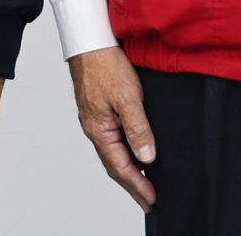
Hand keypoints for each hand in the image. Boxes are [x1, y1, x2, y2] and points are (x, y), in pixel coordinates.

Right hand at [67, 46, 156, 211]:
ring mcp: (96, 118)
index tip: (151, 199)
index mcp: (99, 129)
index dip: (136, 185)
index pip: (120, 166)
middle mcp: (95, 127)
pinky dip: (124, 151)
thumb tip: (146, 157)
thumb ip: (138, 128)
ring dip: (128, 169)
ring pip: (113, 151)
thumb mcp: (128, 97)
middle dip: (132, 184)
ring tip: (143, 183)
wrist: (90, 40)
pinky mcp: (99, 108)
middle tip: (148, 200)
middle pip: (114, 164)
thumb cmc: (105, 65)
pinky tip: (133, 151)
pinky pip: (112, 138)